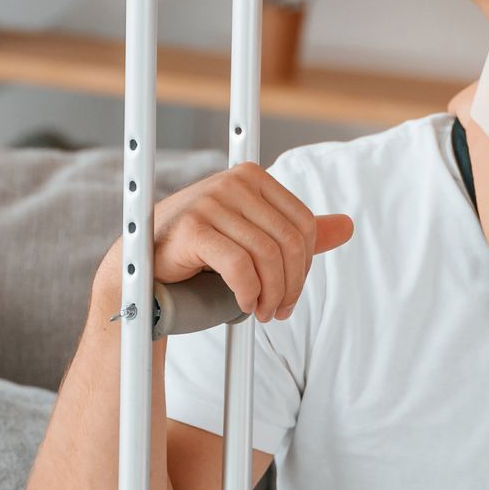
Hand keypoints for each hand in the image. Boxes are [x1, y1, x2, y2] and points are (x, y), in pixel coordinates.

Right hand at [97, 164, 354, 323]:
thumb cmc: (200, 258)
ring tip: (263, 312)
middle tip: (279, 311)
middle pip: (290, 241)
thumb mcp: (255, 243)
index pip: (304, 225)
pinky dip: (248, 293)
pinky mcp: (193, 228)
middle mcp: (233, 181)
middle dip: (291, 285)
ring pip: (268, 256)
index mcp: (253, 177)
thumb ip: (297, 234)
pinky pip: (241, 266)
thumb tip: (347, 226)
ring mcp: (210, 201)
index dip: (304, 267)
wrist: (141, 272)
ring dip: (271, 294)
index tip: (290, 293)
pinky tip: (244, 305)